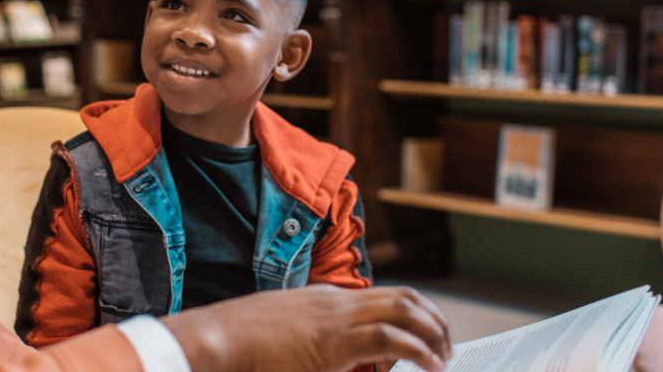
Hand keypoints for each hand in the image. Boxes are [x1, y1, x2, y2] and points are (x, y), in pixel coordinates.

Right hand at [161, 285, 451, 371]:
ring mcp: (334, 319)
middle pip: (401, 296)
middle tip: (446, 346)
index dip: (410, 315)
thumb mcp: (279, 338)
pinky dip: (418, 350)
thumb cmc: (238, 344)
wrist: (216, 340)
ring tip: (443, 355)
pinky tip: (428, 366)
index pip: (381, 297)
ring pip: (403, 309)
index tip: (423, 337)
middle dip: (433, 319)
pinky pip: (391, 339)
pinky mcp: (334, 343)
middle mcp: (334, 302)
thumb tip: (314, 357)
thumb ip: (305, 345)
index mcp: (323, 301)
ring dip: (432, 332)